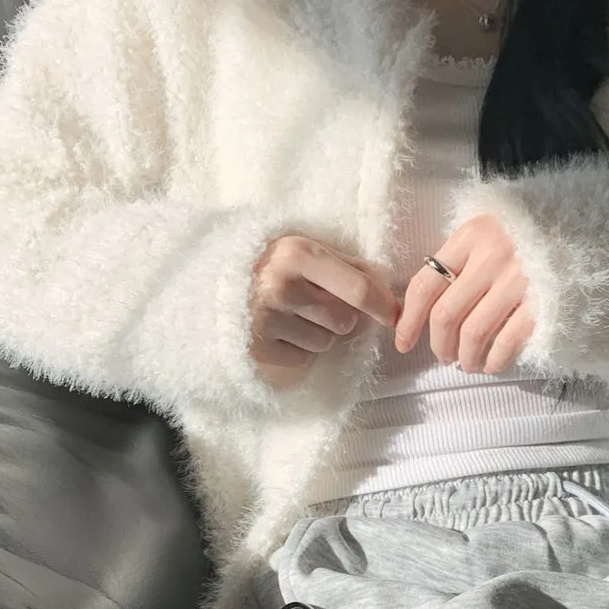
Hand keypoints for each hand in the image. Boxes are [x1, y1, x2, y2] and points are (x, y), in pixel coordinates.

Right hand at [250, 235, 400, 389]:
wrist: (214, 283)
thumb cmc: (274, 264)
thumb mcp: (308, 250)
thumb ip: (349, 268)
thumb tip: (390, 297)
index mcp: (298, 254)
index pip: (358, 288)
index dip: (383, 305)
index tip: (394, 315)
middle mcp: (281, 286)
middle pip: (346, 321)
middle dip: (341, 317)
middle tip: (317, 303)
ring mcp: (266, 319)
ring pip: (327, 343)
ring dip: (320, 333)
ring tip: (296, 315)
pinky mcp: (258, 348)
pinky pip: (304, 358)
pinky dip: (300, 348)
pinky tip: (282, 330)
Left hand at [394, 215, 534, 373]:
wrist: (584, 229)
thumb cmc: (526, 234)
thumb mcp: (487, 234)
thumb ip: (458, 262)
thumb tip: (417, 309)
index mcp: (471, 236)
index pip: (426, 284)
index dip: (409, 320)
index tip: (403, 342)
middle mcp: (492, 255)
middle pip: (446, 315)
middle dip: (439, 345)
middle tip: (442, 356)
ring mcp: (519, 279)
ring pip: (474, 334)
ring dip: (466, 357)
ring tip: (467, 363)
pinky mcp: (543, 302)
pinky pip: (507, 342)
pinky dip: (495, 360)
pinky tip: (492, 365)